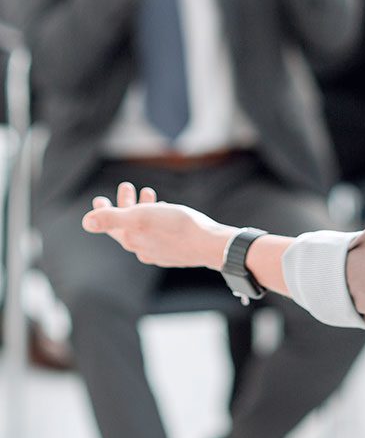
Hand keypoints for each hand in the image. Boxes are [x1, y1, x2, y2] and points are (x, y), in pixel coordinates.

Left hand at [82, 181, 236, 269]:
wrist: (207, 243)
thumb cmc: (176, 227)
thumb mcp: (141, 216)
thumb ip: (112, 219)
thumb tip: (85, 222)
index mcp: (133, 239)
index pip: (111, 225)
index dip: (103, 212)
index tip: (99, 199)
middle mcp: (143, 248)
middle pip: (127, 226)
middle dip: (124, 205)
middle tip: (125, 187)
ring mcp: (160, 250)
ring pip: (145, 228)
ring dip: (142, 209)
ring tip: (148, 193)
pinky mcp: (176, 249)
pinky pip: (160, 232)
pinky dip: (157, 218)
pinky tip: (166, 210)